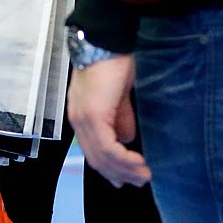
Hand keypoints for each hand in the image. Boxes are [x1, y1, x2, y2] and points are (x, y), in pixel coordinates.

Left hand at [67, 53, 150, 186]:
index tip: (127, 178)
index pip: (93, 151)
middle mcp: (78, 122)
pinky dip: (124, 160)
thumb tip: (127, 139)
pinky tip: (138, 162)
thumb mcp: (118, 97)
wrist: (106, 41)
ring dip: (125, 170)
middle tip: (140, 181)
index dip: (110, 168)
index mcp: (81, 116)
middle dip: (120, 174)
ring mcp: (83, 120)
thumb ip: (120, 118)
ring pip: (103, 157)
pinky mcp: (93, 117)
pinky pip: (108, 148)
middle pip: (96, 159)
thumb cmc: (113, 63)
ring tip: (144, 175)